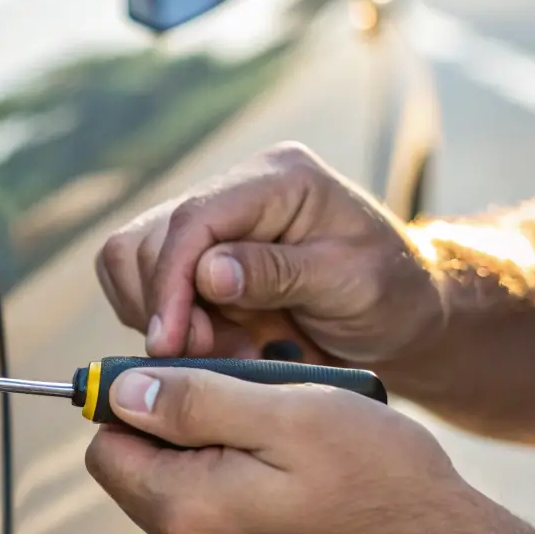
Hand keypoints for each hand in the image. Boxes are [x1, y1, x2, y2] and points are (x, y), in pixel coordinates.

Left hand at [84, 365, 522, 533]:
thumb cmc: (383, 484)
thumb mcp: (288, 414)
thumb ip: (193, 401)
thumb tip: (122, 392)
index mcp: (181, 513)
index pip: (106, 446)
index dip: (136, 401)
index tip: (191, 377)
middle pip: (143, 471)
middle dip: (183, 428)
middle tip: (259, 404)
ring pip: (186, 495)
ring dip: (221, 460)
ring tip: (292, 445)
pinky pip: (224, 525)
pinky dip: (247, 496)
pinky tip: (305, 488)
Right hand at [95, 143, 444, 362]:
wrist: (402, 310)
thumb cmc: (391, 293)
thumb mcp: (353, 284)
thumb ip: (281, 273)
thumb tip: (208, 272)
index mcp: (279, 178)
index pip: (193, 219)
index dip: (170, 283)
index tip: (168, 344)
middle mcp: (236, 188)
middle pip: (148, 240)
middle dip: (170, 309)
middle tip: (215, 356)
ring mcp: (212, 221)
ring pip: (132, 261)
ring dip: (164, 318)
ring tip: (222, 351)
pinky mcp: (195, 254)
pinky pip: (143, 285)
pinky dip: (168, 322)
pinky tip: (215, 344)